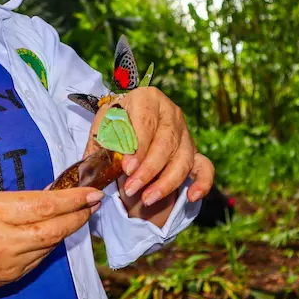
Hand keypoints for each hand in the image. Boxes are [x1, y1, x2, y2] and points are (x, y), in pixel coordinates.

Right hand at [0, 187, 101, 290]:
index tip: (91, 191)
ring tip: (79, 213)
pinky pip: (37, 258)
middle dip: (79, 214)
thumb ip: (13, 198)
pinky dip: (48, 243)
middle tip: (94, 202)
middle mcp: (1, 240)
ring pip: (48, 245)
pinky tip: (53, 231)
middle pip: (53, 228)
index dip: (72, 199)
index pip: (44, 205)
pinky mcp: (8, 277)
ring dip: (67, 229)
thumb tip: (49, 195)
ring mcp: (5, 263)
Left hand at [84, 87, 213, 208]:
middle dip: (148, 171)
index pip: (146, 123)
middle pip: (166, 144)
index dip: (138, 148)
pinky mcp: (194, 151)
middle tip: (131, 189)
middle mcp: (171, 113)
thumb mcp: (101, 127)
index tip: (127, 168)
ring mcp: (185, 132)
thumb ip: (99, 145)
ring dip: (166, 183)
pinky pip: (205, 167)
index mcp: (147, 98)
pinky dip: (202, 183)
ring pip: (182, 160)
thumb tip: (93, 169)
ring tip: (146, 199)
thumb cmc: (115, 122)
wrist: (130, 119)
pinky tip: (191, 196)